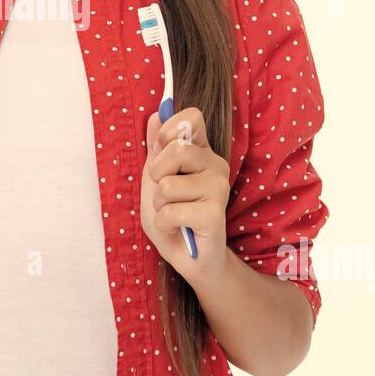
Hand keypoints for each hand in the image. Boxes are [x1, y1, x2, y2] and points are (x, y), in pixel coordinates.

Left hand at [140, 106, 231, 288]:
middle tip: (163, 194)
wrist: (190, 260)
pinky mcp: (215, 214)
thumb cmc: (172, 218)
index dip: (169, 131)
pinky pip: (171, 212)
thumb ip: (156, 149)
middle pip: (177, 149)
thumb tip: (156, 115)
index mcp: (202, 152)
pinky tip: (176, 229)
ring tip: (172, 215)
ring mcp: (219, 188)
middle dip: (156, 175)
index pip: (192, 117)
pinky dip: (163, 224)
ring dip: (158, 205)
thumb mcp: (155, 180)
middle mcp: (215, 165)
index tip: (161, 151)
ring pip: (168, 185)